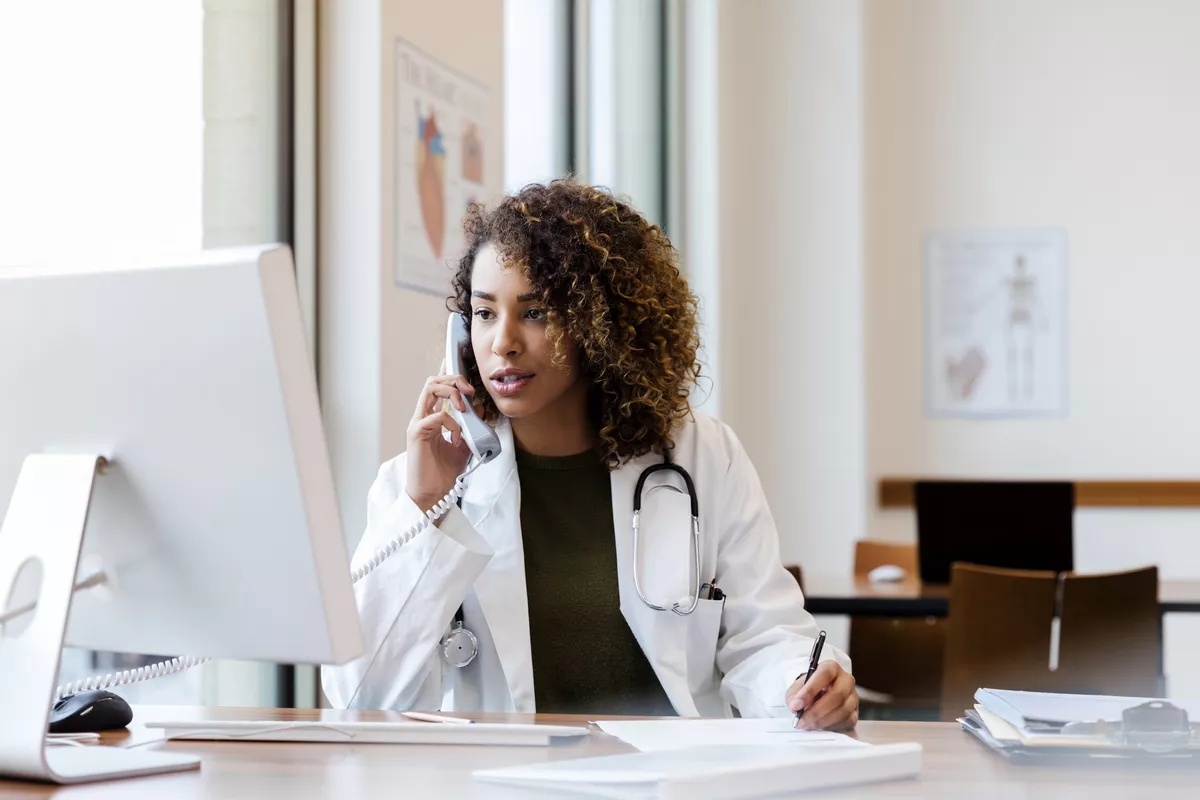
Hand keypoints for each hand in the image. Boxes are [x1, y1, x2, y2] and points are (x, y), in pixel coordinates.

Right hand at [405, 371, 476, 509]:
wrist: (435, 494)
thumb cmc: (445, 472)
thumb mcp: (464, 445)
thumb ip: (471, 426)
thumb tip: (479, 407)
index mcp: (432, 417)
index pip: (437, 387)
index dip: (447, 373)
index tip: (464, 371)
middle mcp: (422, 416)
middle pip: (433, 381)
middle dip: (454, 379)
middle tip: (470, 390)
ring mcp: (418, 423)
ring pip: (430, 389)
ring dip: (451, 392)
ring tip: (464, 405)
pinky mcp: (416, 433)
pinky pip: (437, 416)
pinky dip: (452, 423)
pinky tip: (457, 437)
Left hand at [785, 661, 857, 730]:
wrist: (819, 696)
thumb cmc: (809, 689)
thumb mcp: (798, 687)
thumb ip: (794, 695)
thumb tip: (795, 707)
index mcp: (831, 668)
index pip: (824, 674)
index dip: (810, 690)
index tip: (796, 705)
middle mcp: (846, 680)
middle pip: (837, 695)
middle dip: (816, 711)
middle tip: (801, 720)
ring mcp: (853, 697)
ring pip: (842, 710)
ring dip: (822, 721)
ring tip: (807, 725)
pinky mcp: (855, 713)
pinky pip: (846, 722)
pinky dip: (830, 727)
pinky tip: (819, 727)